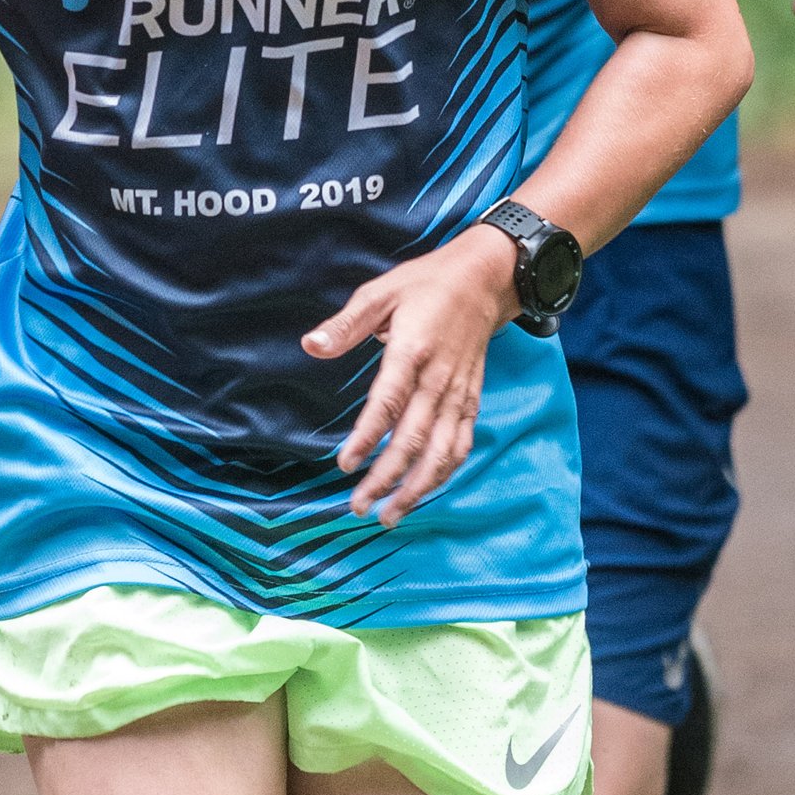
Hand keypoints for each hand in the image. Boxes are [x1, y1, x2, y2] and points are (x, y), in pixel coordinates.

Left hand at [304, 226, 518, 524]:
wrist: (485, 279)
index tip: (346, 465)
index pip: (388, 404)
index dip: (368, 438)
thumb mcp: (380, 292)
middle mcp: (439, 379)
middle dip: (387, 478)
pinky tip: (424, 492)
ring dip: (417, 487)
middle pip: (414, 439)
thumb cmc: (426, 285)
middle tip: (359, 507)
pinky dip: (444, 472)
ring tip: (391, 515)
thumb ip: (345, 325)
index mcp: (413, 351)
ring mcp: (458, 393)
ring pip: (442, 451)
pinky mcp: (472, 400)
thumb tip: (310, 346)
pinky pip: (461, 444)